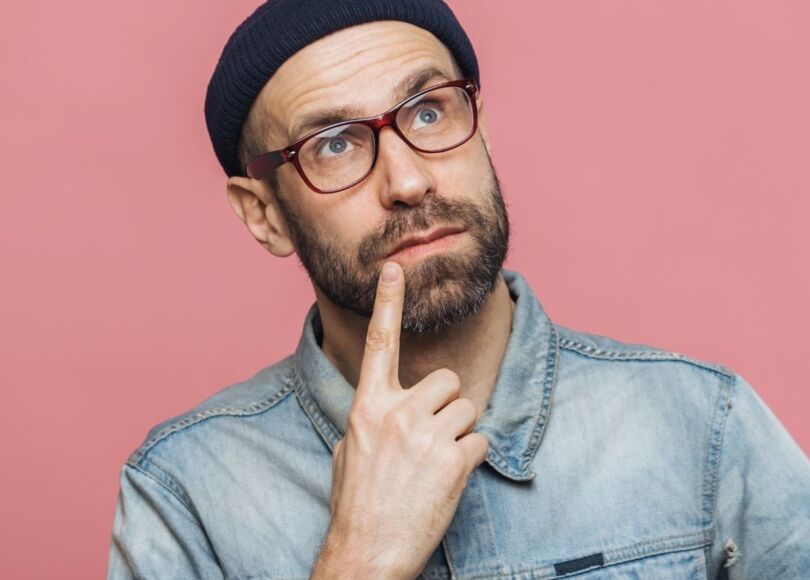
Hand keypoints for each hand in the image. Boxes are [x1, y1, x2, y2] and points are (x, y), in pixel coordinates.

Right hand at [313, 262, 489, 579]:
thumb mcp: (349, 450)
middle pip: (447, 379)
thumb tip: (390, 404)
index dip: (387, 303)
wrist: (367, 553)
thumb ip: (372, 417)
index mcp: (367, 406)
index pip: (379, 343)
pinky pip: (479, 441)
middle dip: (446, 403)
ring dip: (458, 432)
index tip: (394, 269)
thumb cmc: (356, 502)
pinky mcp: (454, 461)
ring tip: (435, 462)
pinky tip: (447, 480)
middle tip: (431, 436)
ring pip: (467, 409)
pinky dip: (470, 459)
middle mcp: (396, 413)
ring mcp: (425, 436)